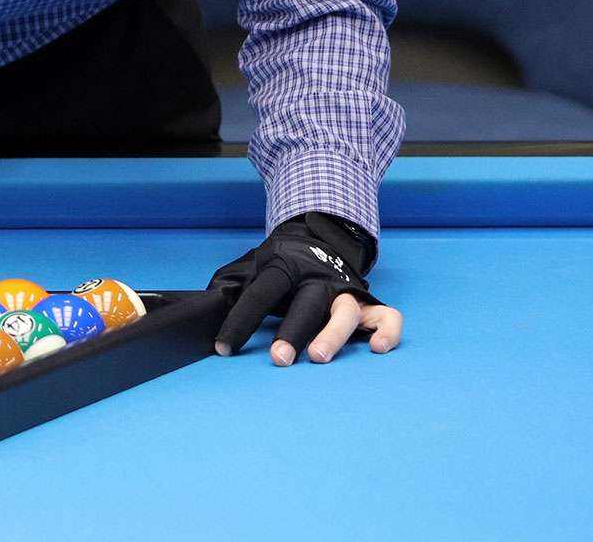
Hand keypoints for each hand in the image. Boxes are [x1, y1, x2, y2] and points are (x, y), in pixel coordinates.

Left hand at [211, 213, 402, 364]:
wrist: (319, 234)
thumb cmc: (280, 265)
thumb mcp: (251, 267)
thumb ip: (231, 288)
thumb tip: (204, 310)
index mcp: (283, 267)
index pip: (259, 293)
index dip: (240, 321)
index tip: (223, 348)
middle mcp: (316, 279)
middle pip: (306, 304)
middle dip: (292, 332)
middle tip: (279, 358)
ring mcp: (345, 290)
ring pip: (345, 311)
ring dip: (333, 334)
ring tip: (319, 357)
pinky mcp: (369, 303)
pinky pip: (388, 316)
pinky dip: (387, 332)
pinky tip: (376, 349)